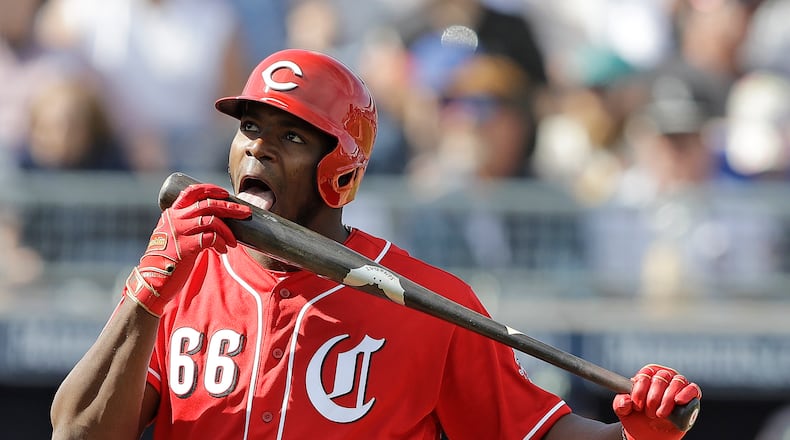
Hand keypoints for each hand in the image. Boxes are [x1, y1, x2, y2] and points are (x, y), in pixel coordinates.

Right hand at [124, 184, 250, 316]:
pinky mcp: (185, 247)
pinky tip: (223, 250)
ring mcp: (179, 232)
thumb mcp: (173, 236)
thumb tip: (216, 222)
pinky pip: (211, 238)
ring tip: (234, 242)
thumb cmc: (167, 260)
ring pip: (212, 221)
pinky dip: (221, 243)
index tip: (225, 193)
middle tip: (246, 212)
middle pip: (208, 204)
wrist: (151, 281)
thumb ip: (188, 226)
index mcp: (172, 214)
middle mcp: (175, 219)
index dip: (210, 189)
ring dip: (228, 231)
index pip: (191, 192)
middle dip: (230, 207)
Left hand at [613, 364, 701, 439]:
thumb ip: (621, 403)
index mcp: (647, 374)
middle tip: (649, 413)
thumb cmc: (637, 417)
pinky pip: (692, 389)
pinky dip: (686, 393)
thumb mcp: (624, 410)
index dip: (640, 390)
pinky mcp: (691, 397)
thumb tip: (627, 401)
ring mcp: (678, 385)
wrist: (649, 434)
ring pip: (676, 382)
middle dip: (653, 398)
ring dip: (667, 399)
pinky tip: (678, 401)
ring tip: (660, 414)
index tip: (637, 406)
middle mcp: (664, 376)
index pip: (646, 374)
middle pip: (661, 378)